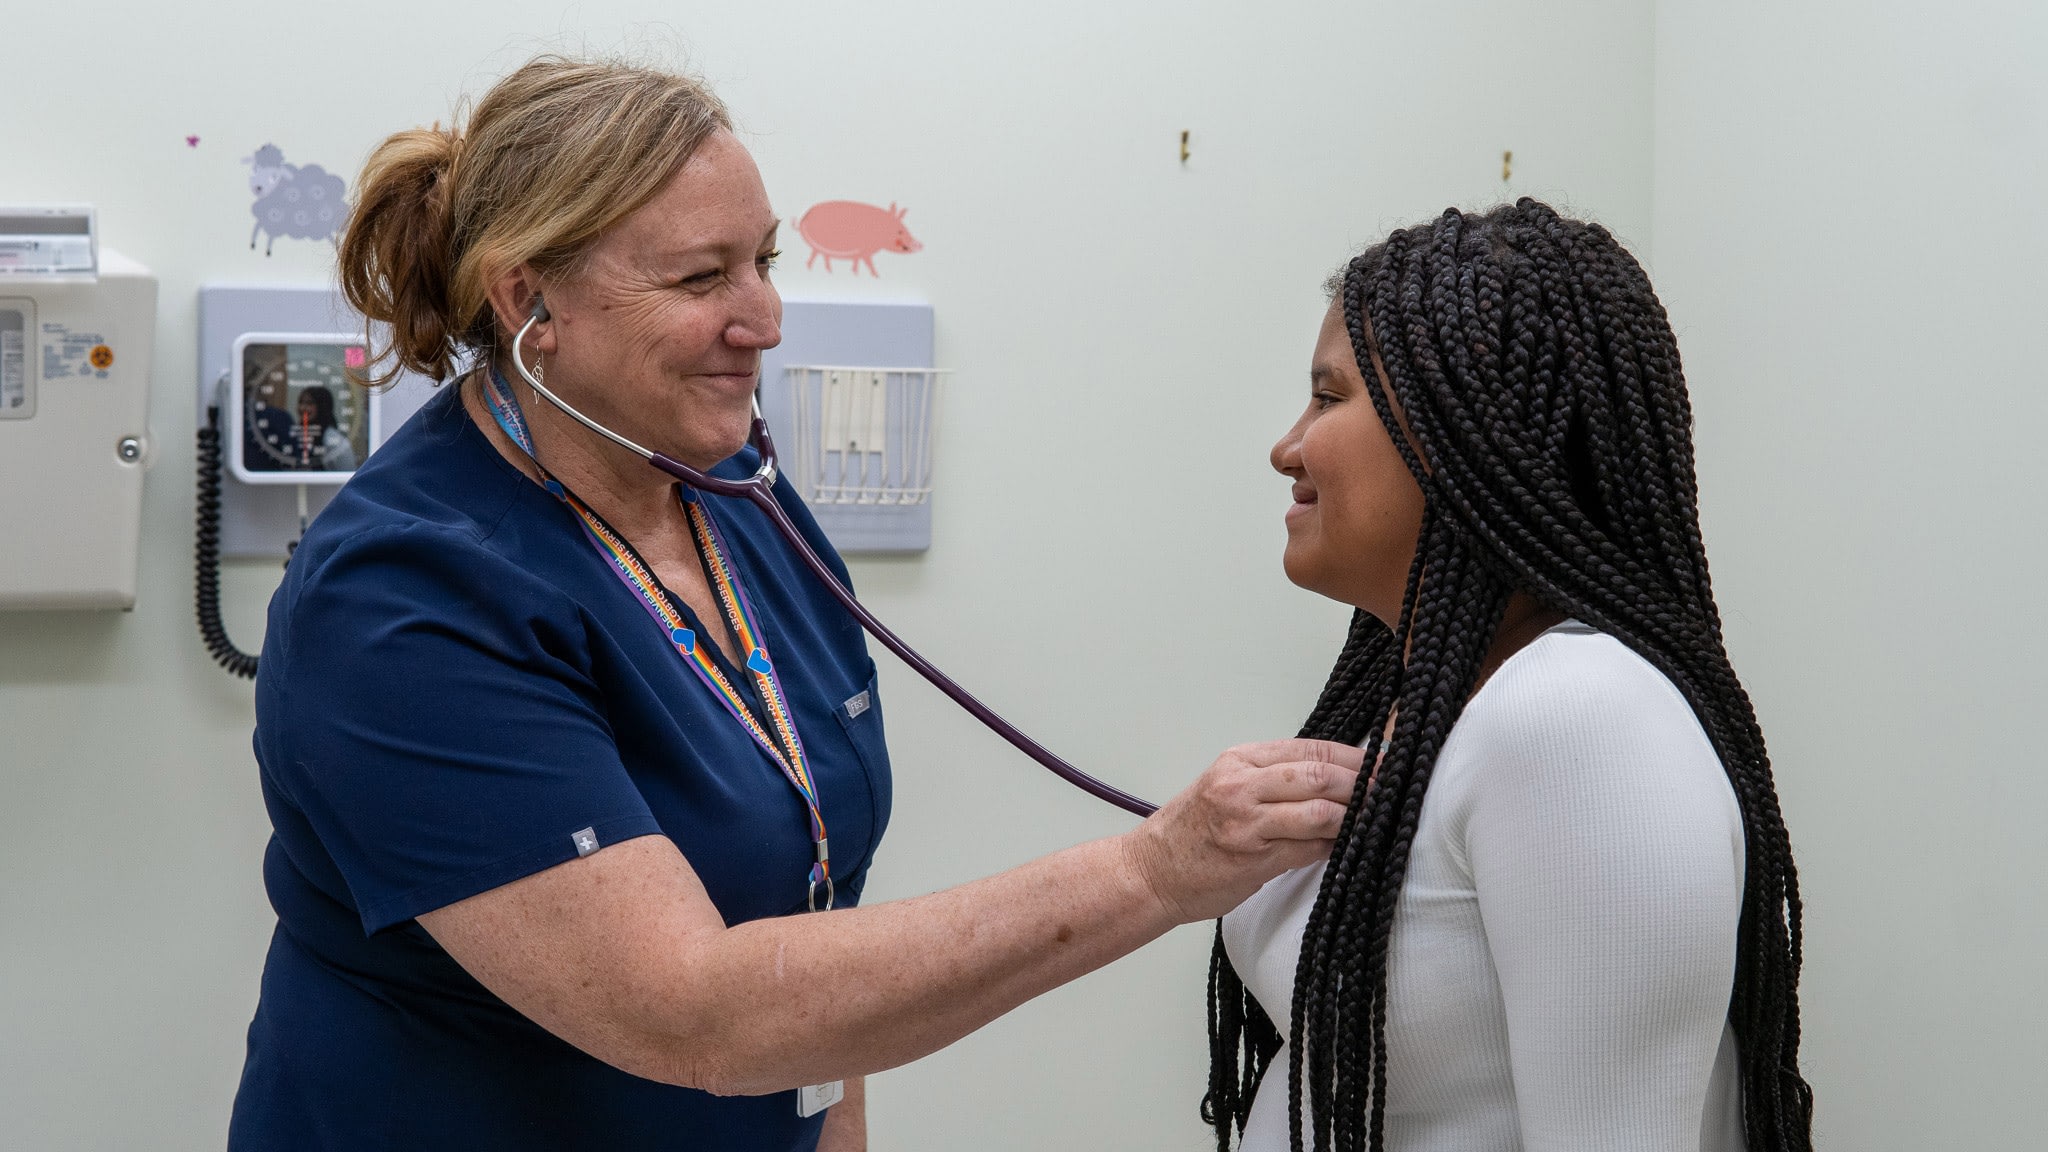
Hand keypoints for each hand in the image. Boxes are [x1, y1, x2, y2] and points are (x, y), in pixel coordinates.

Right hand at [1120, 739, 1362, 923]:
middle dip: (1365, 783)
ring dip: (1354, 816)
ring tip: (1377, 820)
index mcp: (1239, 760)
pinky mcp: (1253, 859)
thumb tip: (1338, 777)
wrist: (1150, 872)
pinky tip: (1347, 847)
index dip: (1356, 757)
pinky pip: (1309, 848)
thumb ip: (1273, 777)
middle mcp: (1242, 785)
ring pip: (1320, 811)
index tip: (1386, 764)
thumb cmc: (1191, 833)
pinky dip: (1333, 846)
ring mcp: (1246, 823)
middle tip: (1394, 791)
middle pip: (1320, 775)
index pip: (1311, 749)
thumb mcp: (1227, 786)